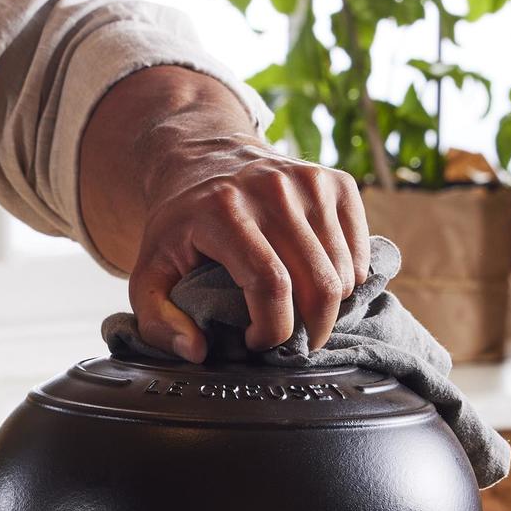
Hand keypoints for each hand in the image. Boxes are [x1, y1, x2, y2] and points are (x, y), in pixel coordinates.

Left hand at [127, 136, 368, 361]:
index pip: (270, 285)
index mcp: (223, 211)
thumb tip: (196, 351)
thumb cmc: (181, 226)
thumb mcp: (149, 270)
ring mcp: (310, 181)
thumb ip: (156, 320)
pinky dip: (349, 279)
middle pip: (318, 284)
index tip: (257, 342)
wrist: (205, 159)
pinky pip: (361, 251)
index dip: (272, 329)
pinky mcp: (337, 181)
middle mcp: (272, 189)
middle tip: (295, 342)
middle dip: (312, 330)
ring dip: (330, 306)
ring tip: (302, 309)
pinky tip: (320, 280)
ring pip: (345, 273)